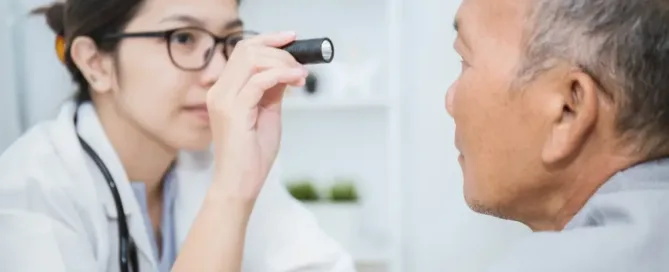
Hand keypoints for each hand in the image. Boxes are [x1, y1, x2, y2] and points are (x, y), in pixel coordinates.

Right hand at [207, 31, 306, 200]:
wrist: (240, 183)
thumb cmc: (252, 154)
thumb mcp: (268, 112)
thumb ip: (273, 89)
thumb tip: (287, 68)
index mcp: (225, 89)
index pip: (244, 50)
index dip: (269, 39)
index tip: (292, 39)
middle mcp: (220, 91)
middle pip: (248, 49)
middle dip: (280, 50)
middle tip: (301, 65)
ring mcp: (223, 100)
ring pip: (252, 59)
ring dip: (282, 62)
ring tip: (300, 75)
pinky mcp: (234, 111)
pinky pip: (259, 80)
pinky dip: (281, 74)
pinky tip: (295, 80)